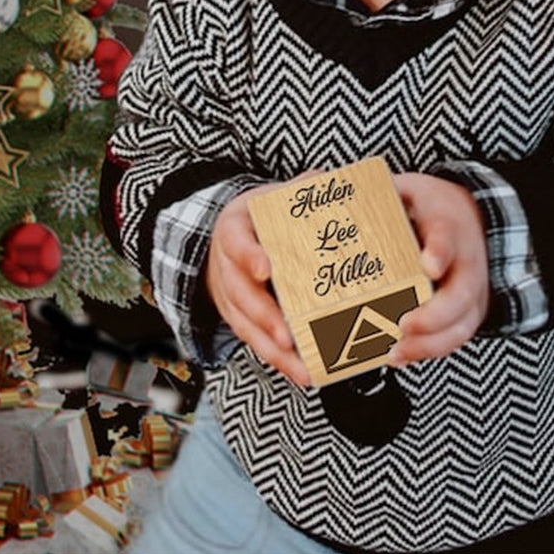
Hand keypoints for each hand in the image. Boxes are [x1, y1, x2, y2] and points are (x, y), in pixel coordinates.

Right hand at [205, 186, 310, 386]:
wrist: (227, 236)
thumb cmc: (257, 217)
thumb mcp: (270, 197)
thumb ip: (298, 190)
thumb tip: (328, 180)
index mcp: (232, 229)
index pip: (236, 241)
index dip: (248, 255)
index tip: (265, 267)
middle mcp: (225, 266)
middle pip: (240, 294)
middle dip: (264, 317)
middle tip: (287, 335)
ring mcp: (229, 296)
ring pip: (246, 326)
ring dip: (272, 350)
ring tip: (302, 368)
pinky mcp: (238, 318)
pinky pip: (255, 342)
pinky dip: (277, 360)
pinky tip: (302, 373)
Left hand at [388, 173, 489, 365]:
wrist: (472, 219)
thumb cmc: (431, 207)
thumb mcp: (411, 190)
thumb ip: (380, 196)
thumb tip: (329, 192)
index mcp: (449, 226)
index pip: (448, 239)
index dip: (440, 252)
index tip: (426, 265)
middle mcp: (467, 263)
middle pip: (460, 296)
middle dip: (432, 317)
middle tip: (400, 325)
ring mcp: (470, 292)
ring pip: (459, 325)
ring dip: (427, 344)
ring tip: (392, 351)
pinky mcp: (466, 313)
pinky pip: (453, 339)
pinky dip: (427, 352)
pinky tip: (397, 356)